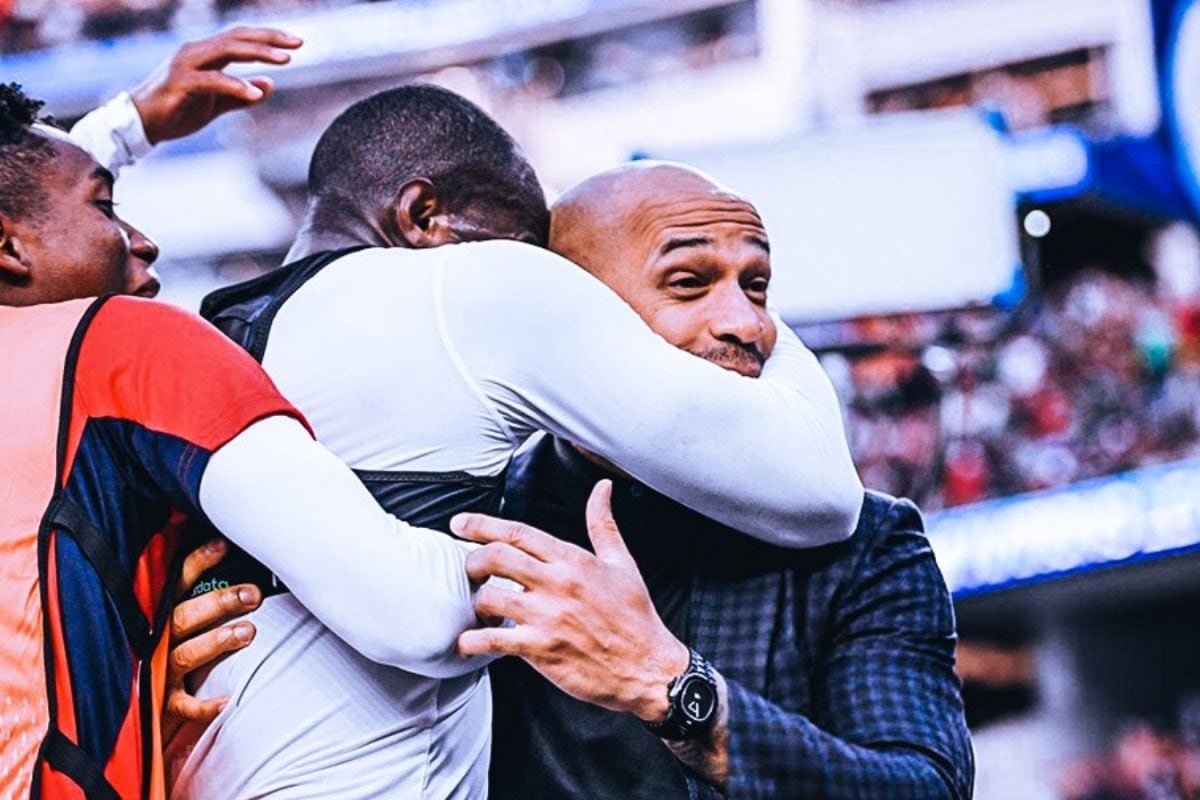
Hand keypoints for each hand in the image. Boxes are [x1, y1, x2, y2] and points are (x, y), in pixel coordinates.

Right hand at [131, 27, 301, 143]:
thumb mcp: (217, 104)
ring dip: (258, 53)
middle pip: (237, 38)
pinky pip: (212, 80)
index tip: (295, 43)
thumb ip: (241, 95)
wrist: (141, 125)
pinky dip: (235, 85)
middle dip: (269, 39)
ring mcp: (186, 65)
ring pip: (226, 50)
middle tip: (297, 44)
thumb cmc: (177, 110)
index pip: (240, 38)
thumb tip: (270, 85)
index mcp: (205, 54)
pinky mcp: (180, 83)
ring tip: (285, 61)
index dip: (268, 38)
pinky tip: (256, 93)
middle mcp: (195, 52)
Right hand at [163, 538, 260, 740]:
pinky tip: (226, 701)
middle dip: (219, 603)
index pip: (175, 584)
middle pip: (184, 617)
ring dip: (216, 642)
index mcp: (156, 617)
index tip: (223, 545)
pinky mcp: (160, 706)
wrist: (129, 711)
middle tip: (253, 594)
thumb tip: (224, 552)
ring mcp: (155, 673)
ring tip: (248, 632)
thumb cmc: (159, 656)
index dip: (196, 563)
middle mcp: (152, 642)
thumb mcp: (167, 622)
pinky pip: (182, 706)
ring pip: (185, 655)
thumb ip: (187, 597)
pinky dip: (202, 706)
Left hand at [453, 480, 688, 721]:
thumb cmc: (635, 616)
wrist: (648, 666)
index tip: (460, 523)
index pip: (518, 533)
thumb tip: (603, 488)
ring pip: (489, 597)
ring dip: (476, 603)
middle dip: (472, 562)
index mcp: (573, 560)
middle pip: (495, 557)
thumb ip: (603, 524)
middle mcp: (556, 583)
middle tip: (471, 573)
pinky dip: (471, 642)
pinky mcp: (541, 649)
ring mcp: (547, 617)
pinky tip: (468, 644)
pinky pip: (493, 641)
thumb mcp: (622, 563)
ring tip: (482, 612)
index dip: (482, 525)